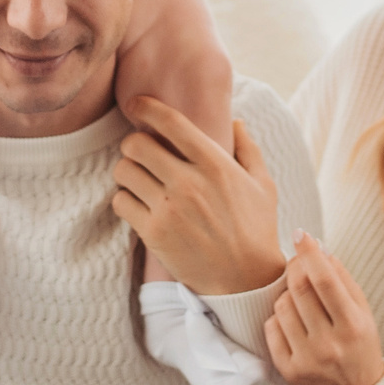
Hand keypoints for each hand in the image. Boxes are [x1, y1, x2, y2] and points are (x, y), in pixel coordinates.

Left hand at [110, 102, 283, 295]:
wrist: (245, 280)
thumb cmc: (256, 229)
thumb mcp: (263, 184)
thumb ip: (248, 149)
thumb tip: (236, 120)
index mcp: (215, 164)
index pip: (171, 122)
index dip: (147, 107)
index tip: (136, 104)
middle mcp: (189, 182)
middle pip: (136, 144)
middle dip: (133, 144)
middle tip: (140, 153)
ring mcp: (169, 208)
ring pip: (123, 171)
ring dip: (127, 172)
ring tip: (139, 180)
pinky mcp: (153, 233)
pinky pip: (120, 202)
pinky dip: (125, 200)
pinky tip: (139, 205)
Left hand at [266, 234, 383, 384]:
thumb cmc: (359, 344)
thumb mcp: (363, 311)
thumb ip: (343, 279)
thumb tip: (319, 247)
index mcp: (353, 326)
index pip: (325, 280)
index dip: (310, 253)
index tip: (301, 234)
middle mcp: (329, 344)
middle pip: (299, 289)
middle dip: (295, 268)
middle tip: (298, 261)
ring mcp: (307, 360)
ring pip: (281, 306)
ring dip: (288, 295)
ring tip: (302, 302)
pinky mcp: (288, 371)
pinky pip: (271, 328)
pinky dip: (279, 319)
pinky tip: (294, 324)